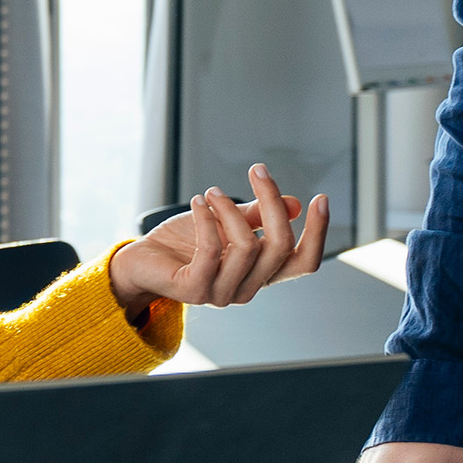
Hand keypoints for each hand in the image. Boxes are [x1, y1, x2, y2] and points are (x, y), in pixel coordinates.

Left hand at [108, 164, 330, 312]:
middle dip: (272, 202)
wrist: (142, 262)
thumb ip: (258, 216)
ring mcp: (221, 293)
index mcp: (261, 273)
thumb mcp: (226, 222)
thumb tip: (294, 203)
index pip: (304, 262)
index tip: (320, 197)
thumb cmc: (184, 243)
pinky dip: (207, 218)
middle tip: (258, 170)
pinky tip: (198, 201)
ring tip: (212, 192)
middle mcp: (247, 288)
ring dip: (231, 209)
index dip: (318, 233)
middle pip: (280, 247)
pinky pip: (212, 251)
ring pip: (248, 247)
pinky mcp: (194, 289)